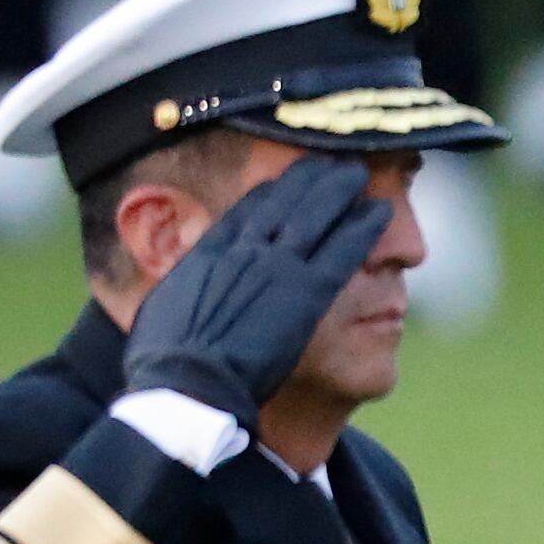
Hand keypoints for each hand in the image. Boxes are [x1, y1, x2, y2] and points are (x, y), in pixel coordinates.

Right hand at [122, 152, 395, 416]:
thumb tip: (182, 299)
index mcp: (208, 253)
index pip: (244, 211)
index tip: (283, 179)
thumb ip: (183, 296)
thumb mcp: (165, 313)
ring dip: (338, 190)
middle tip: (330, 163)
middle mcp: (244, 250)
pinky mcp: (307, 293)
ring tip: (356, 173)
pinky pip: (342, 250)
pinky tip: (378, 211)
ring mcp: (277, 268)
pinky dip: (361, 227)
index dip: (269, 192)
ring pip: (315, 215)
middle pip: (283, 202)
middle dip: (308, 178)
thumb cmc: (167, 362)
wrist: (190, 381)